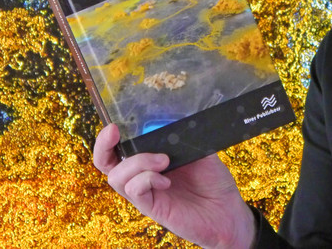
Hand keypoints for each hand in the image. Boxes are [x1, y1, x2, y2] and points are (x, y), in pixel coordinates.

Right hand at [93, 124, 255, 248]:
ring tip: (164, 161)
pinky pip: (134, 190)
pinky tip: (166, 181)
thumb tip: (168, 118)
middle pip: (105, 163)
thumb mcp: (200, 150)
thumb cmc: (213, 181)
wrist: (228, 211)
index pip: (120, 147)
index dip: (109, 137)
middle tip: (113, 132)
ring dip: (137, 162)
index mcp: (150, 158)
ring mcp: (145, 192)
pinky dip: (147, 179)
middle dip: (103, 147)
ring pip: (117, 176)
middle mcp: (142, 175)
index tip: (115, 125)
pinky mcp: (152, 207)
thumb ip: (183, 136)